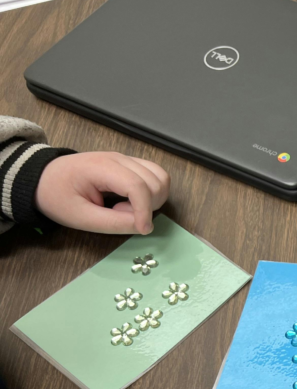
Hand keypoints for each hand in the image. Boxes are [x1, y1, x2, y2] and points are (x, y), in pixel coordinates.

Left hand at [36, 152, 169, 234]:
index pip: (137, 185)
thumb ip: (113, 223)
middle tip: (120, 214)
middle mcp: (119, 158)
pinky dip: (154, 193)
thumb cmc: (57, 197)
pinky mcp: (131, 165)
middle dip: (148, 205)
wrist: (43, 178)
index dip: (145, 210)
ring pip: (161, 178)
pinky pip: (156, 176)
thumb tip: (143, 227)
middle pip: (155, 181)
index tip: (142, 230)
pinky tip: (133, 201)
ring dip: (154, 199)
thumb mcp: (79, 217)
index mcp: (101, 167)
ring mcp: (127, 160)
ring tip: (127, 208)